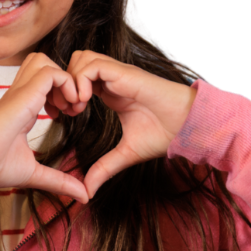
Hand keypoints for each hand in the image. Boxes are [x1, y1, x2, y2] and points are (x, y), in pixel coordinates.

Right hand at [0, 53, 90, 202]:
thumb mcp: (35, 174)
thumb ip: (59, 181)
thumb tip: (84, 195)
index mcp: (23, 108)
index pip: (45, 83)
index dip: (63, 94)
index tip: (69, 116)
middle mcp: (22, 95)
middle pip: (45, 64)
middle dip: (66, 81)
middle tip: (73, 107)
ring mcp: (21, 91)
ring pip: (46, 62)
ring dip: (66, 80)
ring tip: (71, 105)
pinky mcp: (24, 93)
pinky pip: (51, 72)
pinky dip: (66, 84)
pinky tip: (68, 107)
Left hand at [60, 51, 196, 199]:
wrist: (187, 126)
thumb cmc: (164, 134)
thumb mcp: (126, 154)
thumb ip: (104, 168)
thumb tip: (87, 191)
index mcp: (110, 92)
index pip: (78, 79)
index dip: (66, 93)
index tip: (64, 116)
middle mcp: (112, 79)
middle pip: (75, 62)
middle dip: (63, 83)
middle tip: (66, 109)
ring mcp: (117, 73)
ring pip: (80, 58)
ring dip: (71, 80)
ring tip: (77, 106)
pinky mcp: (124, 73)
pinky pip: (92, 65)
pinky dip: (81, 80)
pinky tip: (85, 102)